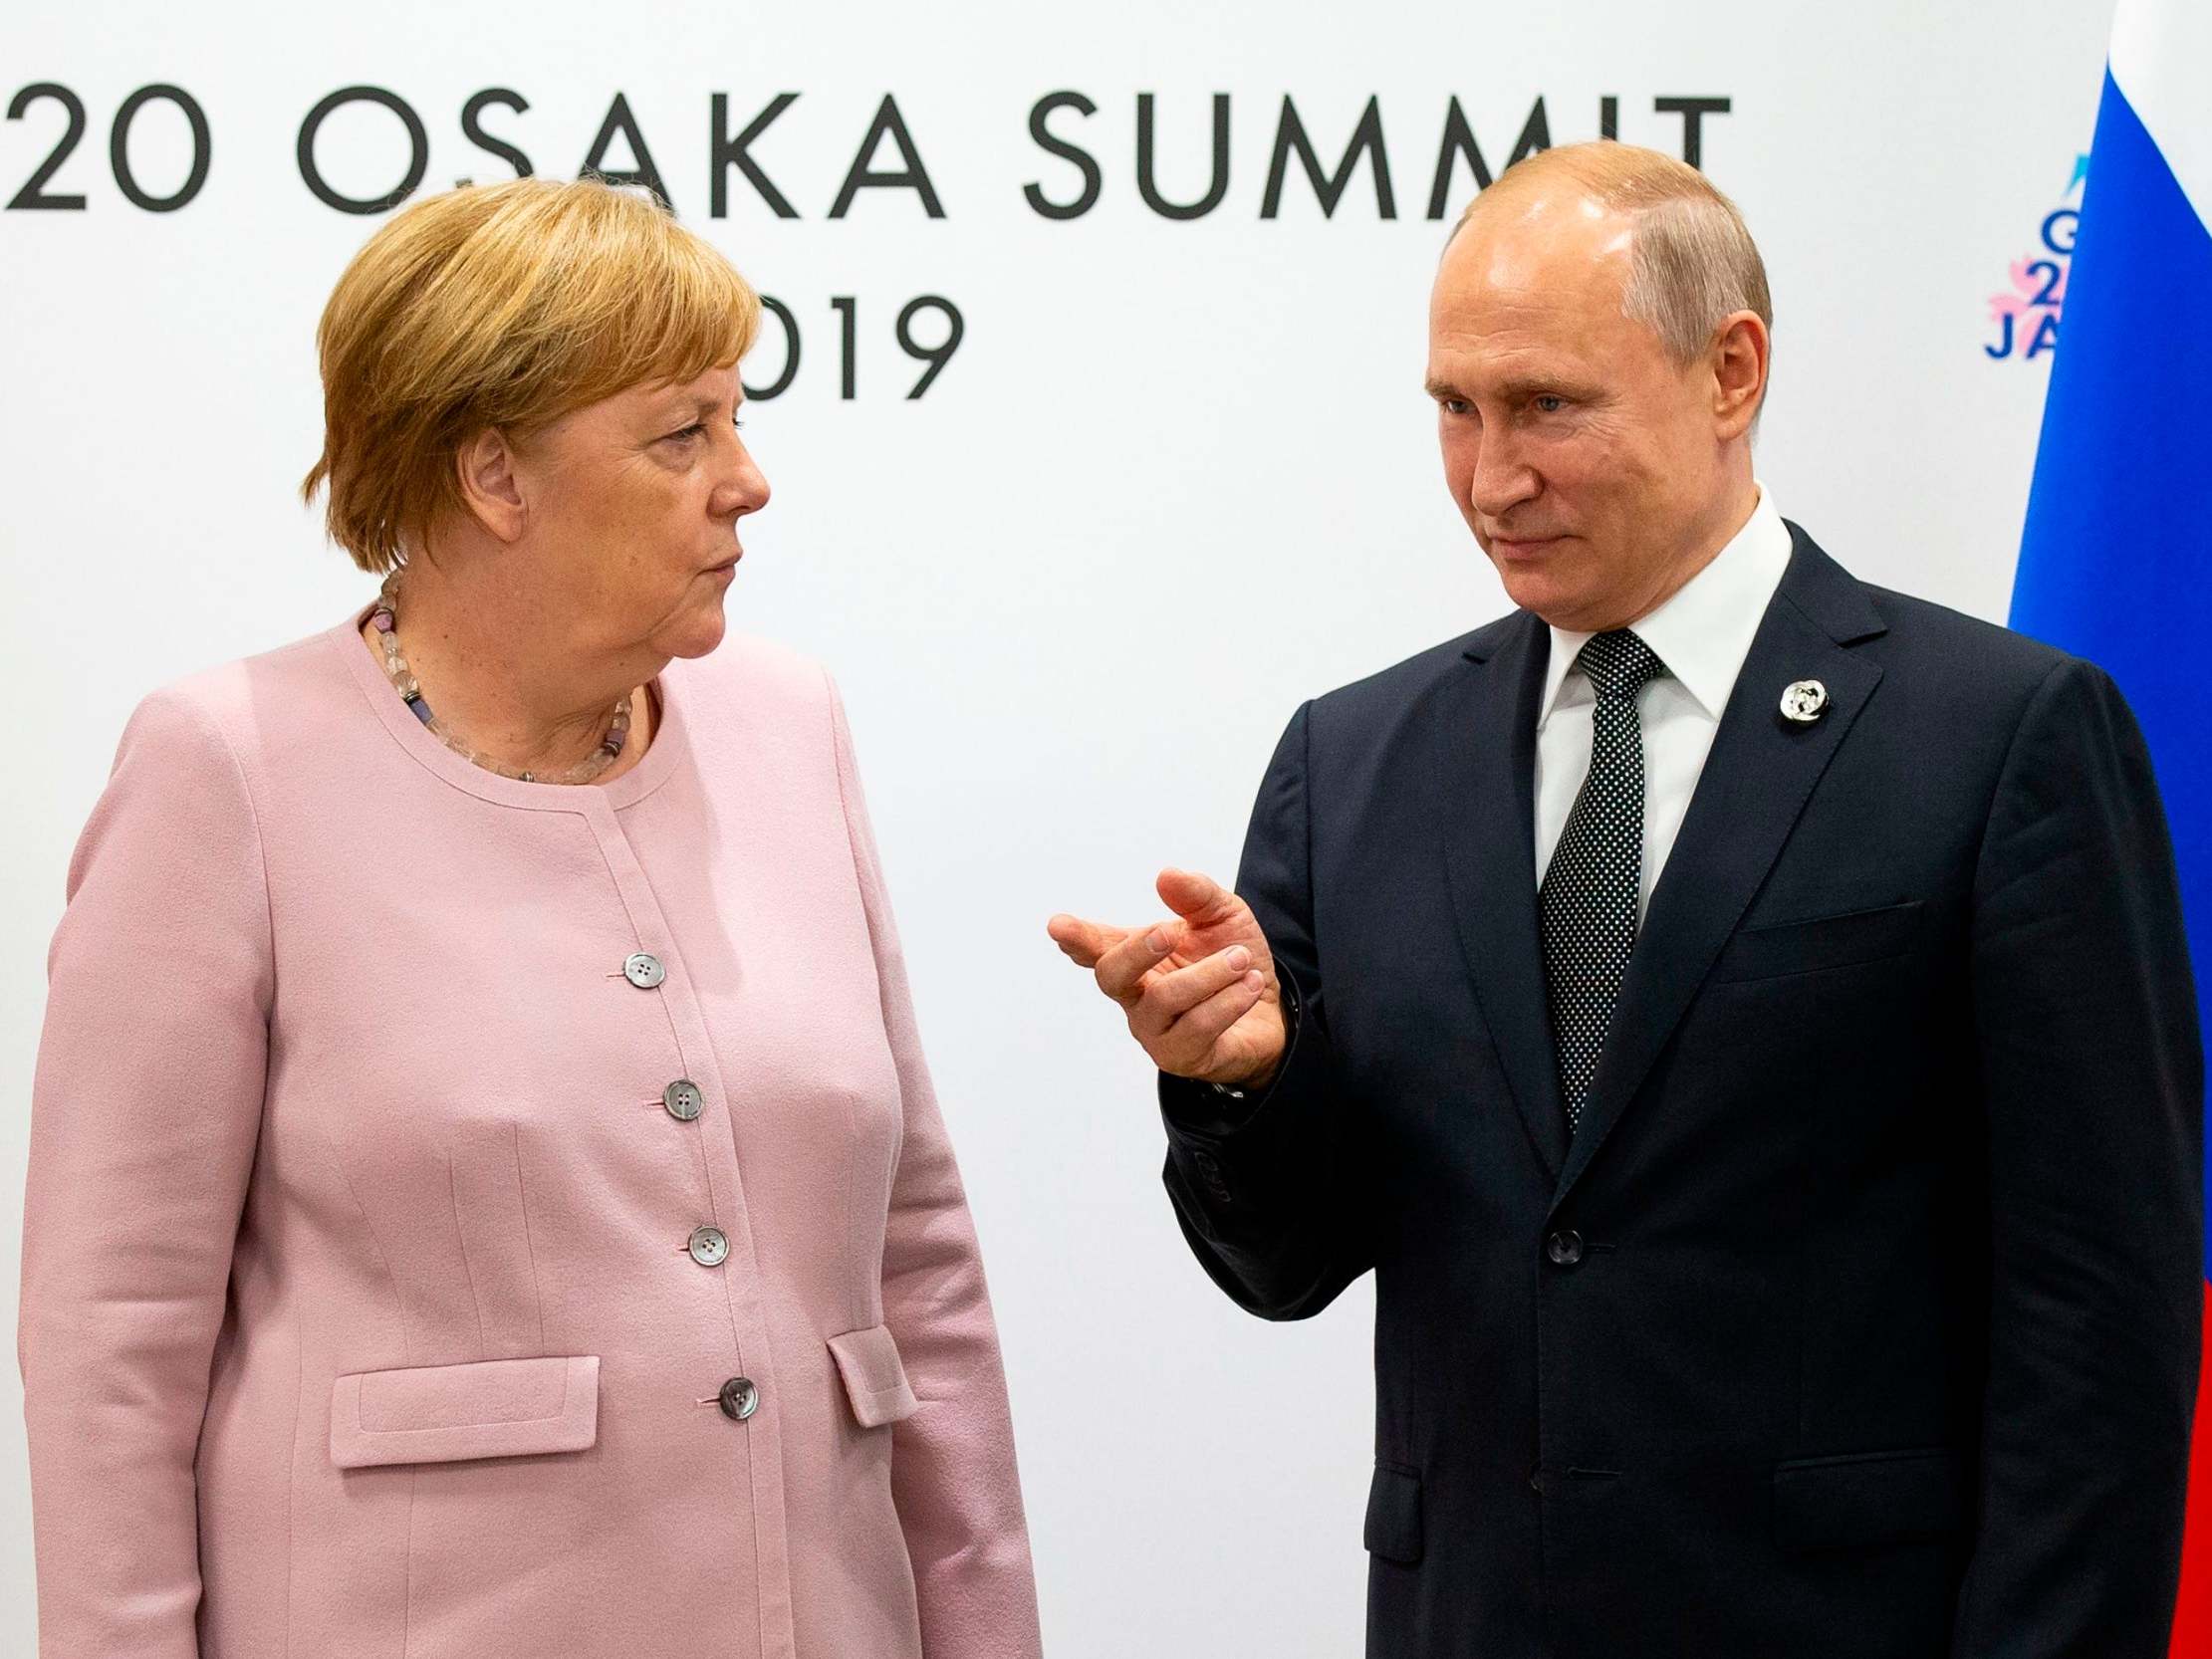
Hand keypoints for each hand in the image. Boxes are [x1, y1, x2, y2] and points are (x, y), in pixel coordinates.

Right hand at [1047, 868, 1285, 1088]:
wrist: (1272, 1012)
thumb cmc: (1235, 962)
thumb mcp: (1223, 915)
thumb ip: (1196, 895)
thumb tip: (1166, 875)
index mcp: (1137, 957)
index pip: (1096, 947)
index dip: (1076, 938)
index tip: (1058, 926)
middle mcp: (1136, 995)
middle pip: (1112, 977)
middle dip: (1138, 950)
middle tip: (1170, 931)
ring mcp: (1154, 1030)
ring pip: (1166, 999)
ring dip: (1211, 974)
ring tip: (1242, 959)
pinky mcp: (1181, 1056)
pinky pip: (1199, 1026)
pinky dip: (1230, 1000)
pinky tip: (1251, 986)